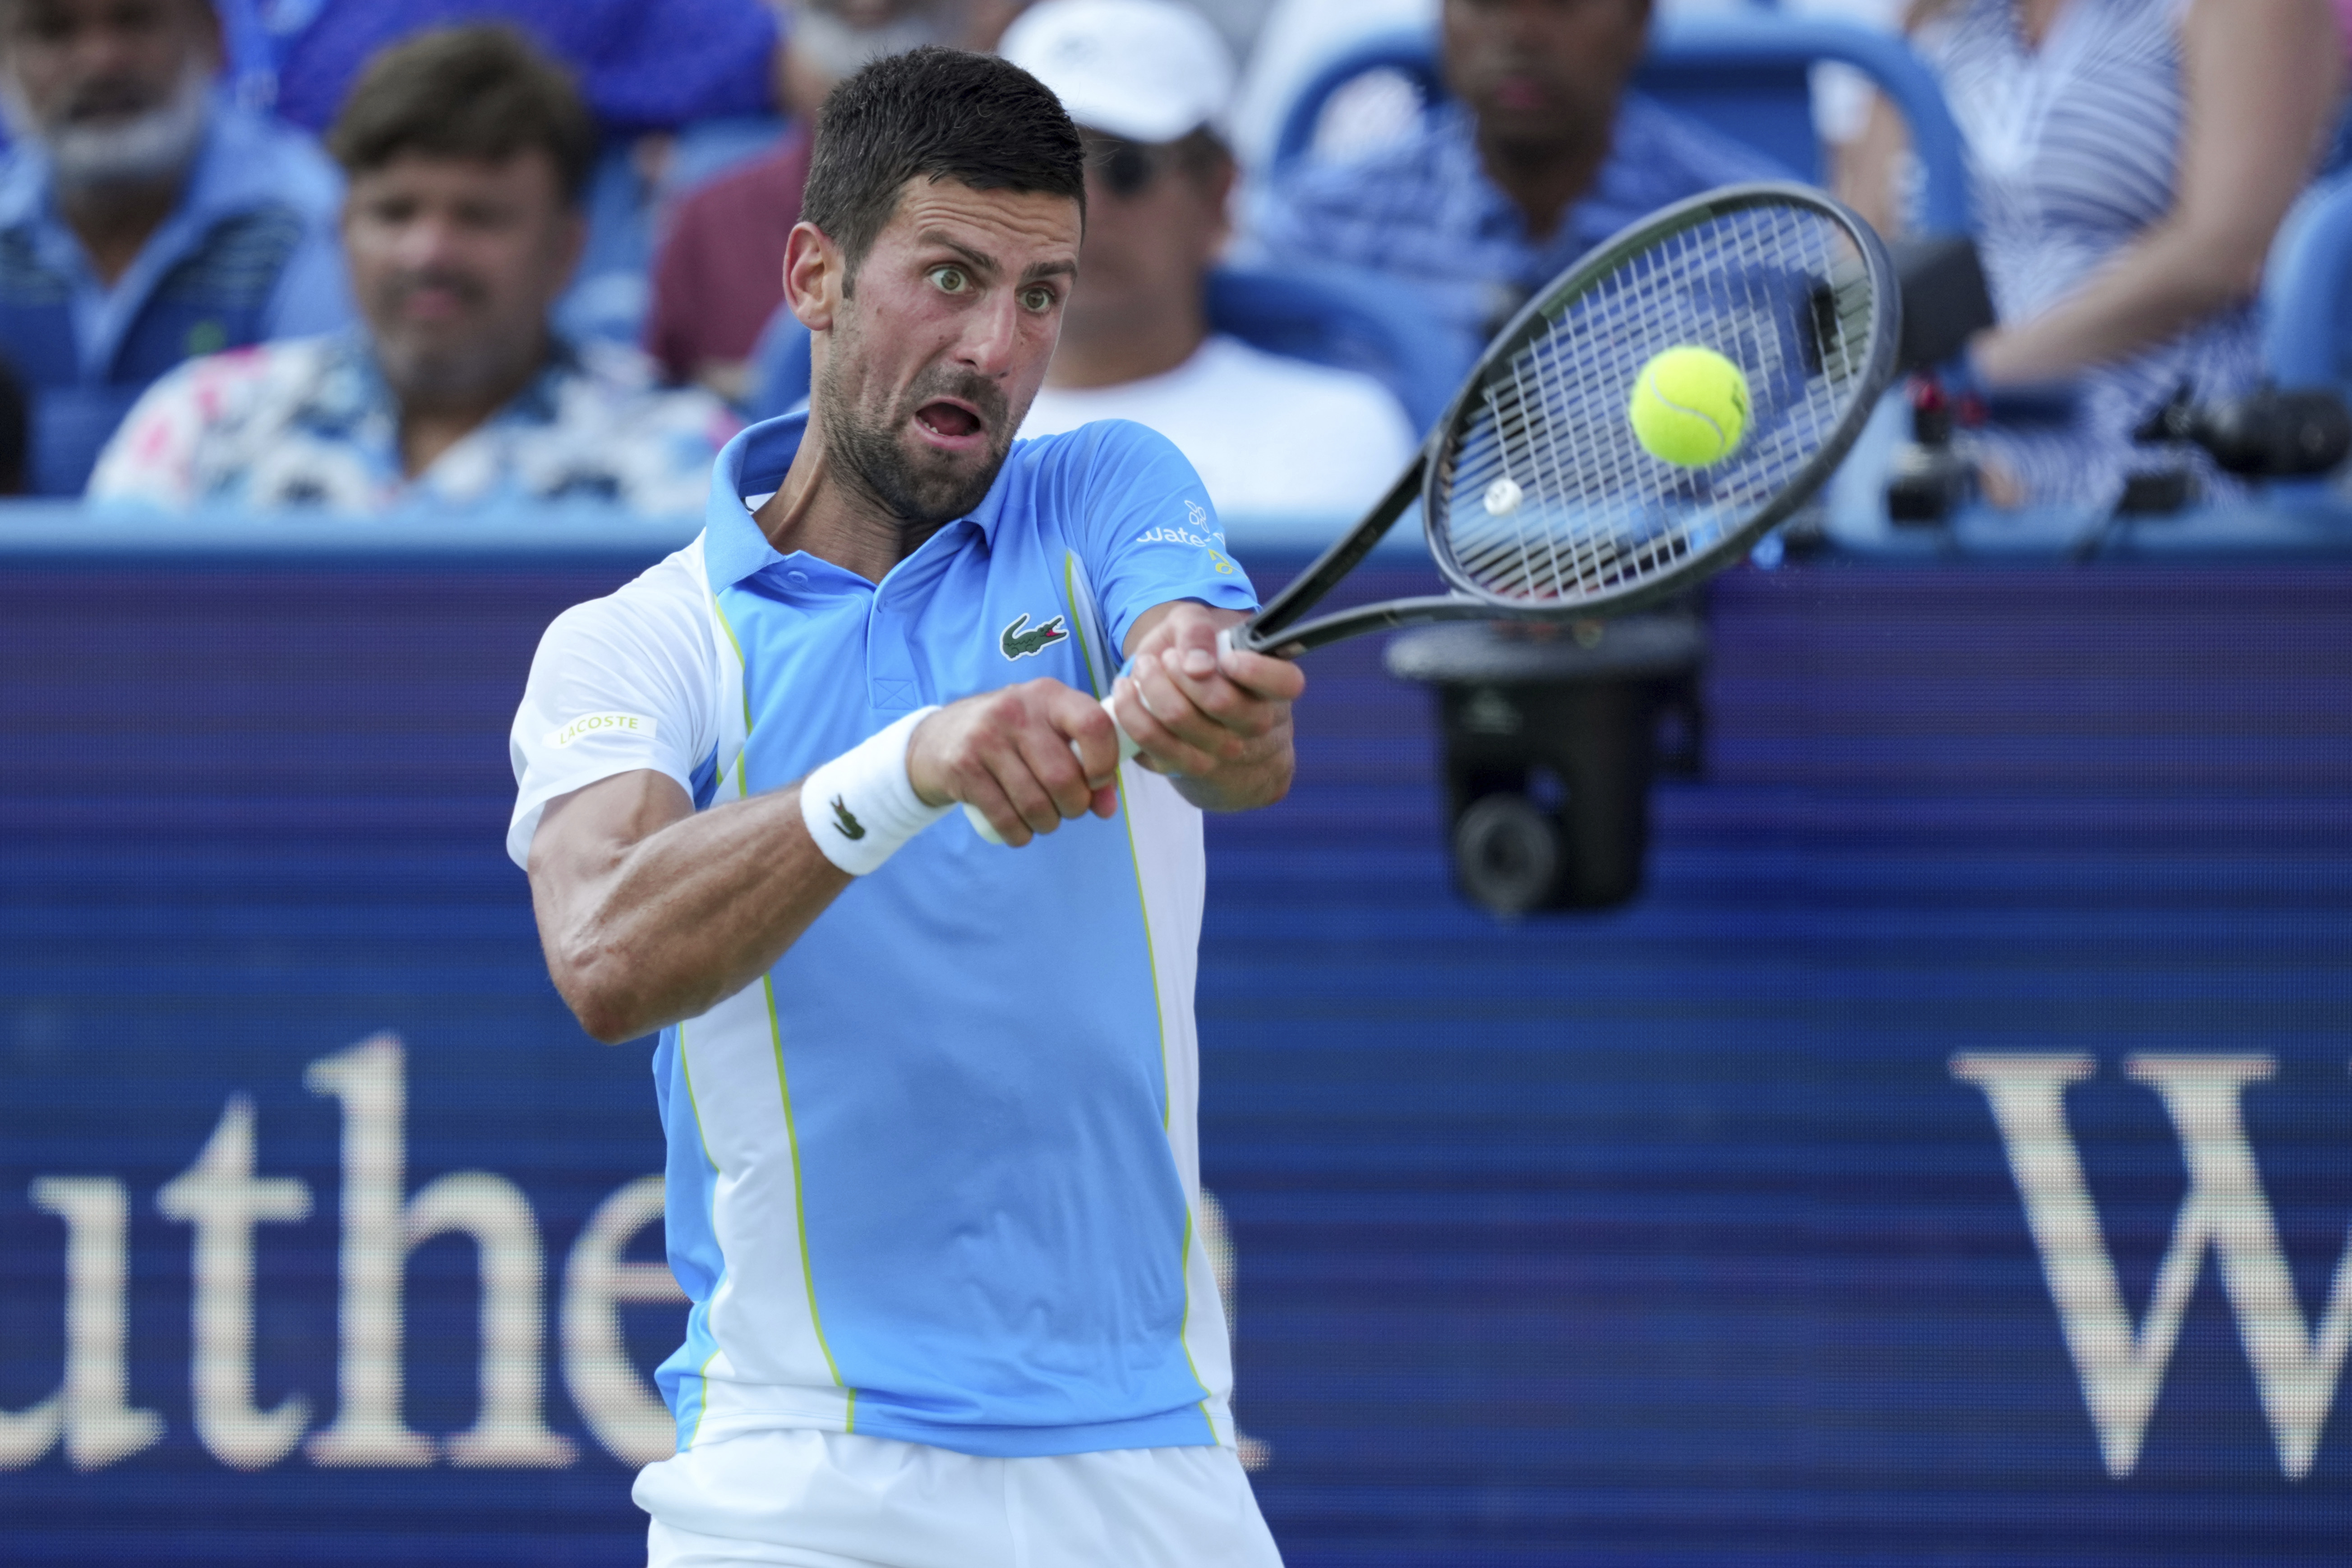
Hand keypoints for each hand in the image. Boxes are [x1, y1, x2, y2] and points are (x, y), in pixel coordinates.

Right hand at [905, 680, 1121, 846]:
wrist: (936, 739)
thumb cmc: (1008, 739)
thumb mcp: (1046, 734)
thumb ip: (1085, 763)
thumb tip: (1107, 807)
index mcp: (1048, 695)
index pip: (1093, 725)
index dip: (1105, 763)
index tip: (1097, 783)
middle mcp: (1016, 710)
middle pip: (1064, 777)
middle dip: (1074, 807)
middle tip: (1068, 809)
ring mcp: (985, 737)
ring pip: (1035, 803)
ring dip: (1048, 824)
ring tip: (1044, 819)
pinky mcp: (962, 767)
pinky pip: (1005, 818)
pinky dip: (1019, 834)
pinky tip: (1019, 830)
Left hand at [1111, 603, 1304, 811]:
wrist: (1194, 709)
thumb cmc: (1204, 660)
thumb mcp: (1202, 627)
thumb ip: (1199, 630)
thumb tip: (1197, 665)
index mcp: (1273, 689)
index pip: (1285, 683)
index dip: (1255, 670)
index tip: (1227, 658)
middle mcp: (1255, 727)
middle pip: (1219, 701)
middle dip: (1179, 669)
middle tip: (1167, 656)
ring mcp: (1221, 753)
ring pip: (1180, 719)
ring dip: (1152, 686)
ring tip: (1145, 668)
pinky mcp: (1182, 768)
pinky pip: (1151, 741)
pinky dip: (1130, 710)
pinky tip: (1126, 690)